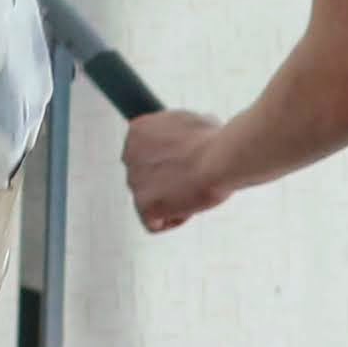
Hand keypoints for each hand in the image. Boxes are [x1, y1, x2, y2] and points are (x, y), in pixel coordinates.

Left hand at [123, 110, 229, 233]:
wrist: (218, 159)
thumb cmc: (211, 142)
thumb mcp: (193, 123)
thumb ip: (178, 134)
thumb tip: (189, 139)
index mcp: (139, 131)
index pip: (143, 154)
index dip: (167, 162)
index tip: (182, 164)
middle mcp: (130, 155)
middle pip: (144, 178)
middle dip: (166, 183)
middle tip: (189, 181)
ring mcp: (135, 181)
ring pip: (149, 201)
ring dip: (171, 201)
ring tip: (193, 191)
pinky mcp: (143, 206)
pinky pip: (154, 223)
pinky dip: (173, 219)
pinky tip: (188, 206)